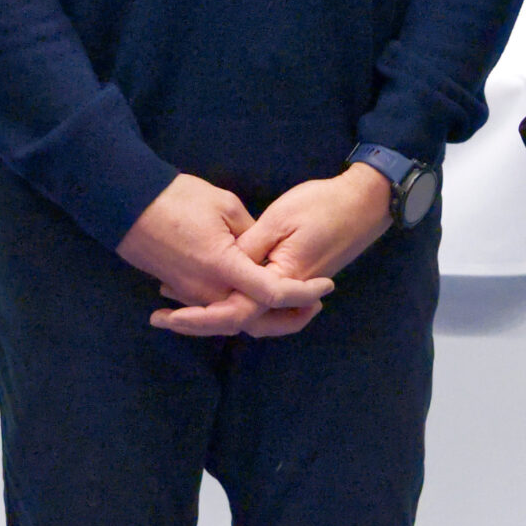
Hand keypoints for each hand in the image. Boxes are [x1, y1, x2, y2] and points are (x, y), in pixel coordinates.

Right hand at [119, 175, 334, 336]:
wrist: (127, 204)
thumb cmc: (177, 198)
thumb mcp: (226, 205)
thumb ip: (252, 233)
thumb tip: (265, 250)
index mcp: (224, 266)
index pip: (272, 292)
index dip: (303, 292)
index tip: (327, 285)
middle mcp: (209, 290)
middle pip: (256, 319)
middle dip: (288, 320)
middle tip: (313, 308)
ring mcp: (193, 294)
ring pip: (235, 318)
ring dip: (265, 316)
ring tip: (294, 306)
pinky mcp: (182, 290)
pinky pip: (217, 309)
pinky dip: (239, 309)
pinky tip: (257, 299)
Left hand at [149, 166, 393, 338]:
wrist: (363, 203)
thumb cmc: (321, 205)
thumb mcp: (279, 220)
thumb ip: (249, 247)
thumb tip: (219, 267)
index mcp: (281, 280)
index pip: (235, 312)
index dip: (199, 317)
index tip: (168, 317)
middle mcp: (286, 293)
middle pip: (240, 320)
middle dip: (200, 322)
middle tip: (162, 317)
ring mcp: (292, 288)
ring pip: (250, 314)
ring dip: (215, 312)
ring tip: (178, 304)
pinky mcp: (294, 279)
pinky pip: (260, 302)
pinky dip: (234, 300)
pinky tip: (212, 290)